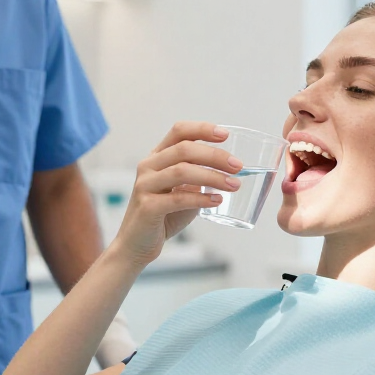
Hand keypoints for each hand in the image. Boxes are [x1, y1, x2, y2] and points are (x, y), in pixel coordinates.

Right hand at [110, 122, 241, 267]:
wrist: (136, 245)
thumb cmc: (163, 216)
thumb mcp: (183, 191)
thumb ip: (199, 179)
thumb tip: (231, 172)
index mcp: (157, 157)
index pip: (179, 132)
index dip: (202, 129)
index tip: (225, 134)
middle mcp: (148, 166)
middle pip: (184, 149)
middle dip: (215, 155)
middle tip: (238, 166)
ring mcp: (145, 185)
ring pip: (182, 171)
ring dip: (213, 176)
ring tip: (234, 185)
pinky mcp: (147, 207)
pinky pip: (178, 198)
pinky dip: (201, 198)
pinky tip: (217, 201)